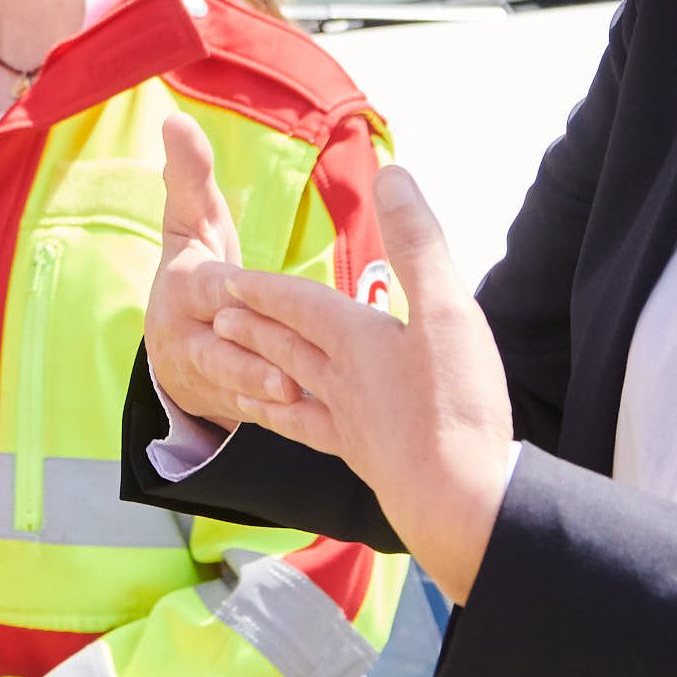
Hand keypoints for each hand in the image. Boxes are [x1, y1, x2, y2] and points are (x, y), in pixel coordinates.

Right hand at [142, 115, 298, 435]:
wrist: (175, 348)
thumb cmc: (196, 273)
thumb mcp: (192, 225)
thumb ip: (189, 176)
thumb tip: (174, 118)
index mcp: (183, 291)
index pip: (204, 289)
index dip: (223, 293)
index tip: (238, 292)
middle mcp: (190, 339)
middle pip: (219, 351)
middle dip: (246, 362)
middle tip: (282, 371)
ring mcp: (210, 381)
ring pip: (237, 391)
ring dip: (262, 398)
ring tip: (294, 399)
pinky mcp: (233, 410)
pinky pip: (255, 418)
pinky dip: (277, 422)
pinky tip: (312, 424)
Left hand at [180, 164, 518, 599]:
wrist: (457, 502)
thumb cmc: (455, 404)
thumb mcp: (447, 309)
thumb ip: (417, 242)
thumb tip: (393, 174)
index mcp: (354, 340)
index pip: (299, 305)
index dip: (266, 288)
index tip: (230, 276)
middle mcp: (339, 382)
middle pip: (286, 346)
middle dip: (254, 325)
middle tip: (218, 314)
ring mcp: (349, 425)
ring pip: (294, 390)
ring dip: (266, 372)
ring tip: (238, 367)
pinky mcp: (367, 460)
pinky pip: (316, 434)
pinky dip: (299, 423)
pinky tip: (301, 426)